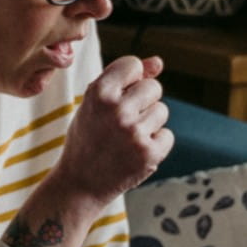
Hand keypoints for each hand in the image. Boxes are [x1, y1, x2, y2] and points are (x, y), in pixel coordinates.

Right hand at [56, 55, 173, 204]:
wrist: (79, 183)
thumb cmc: (89, 137)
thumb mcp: (95, 103)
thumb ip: (125, 78)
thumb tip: (159, 62)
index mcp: (98, 92)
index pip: (133, 64)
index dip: (130, 79)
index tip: (118, 95)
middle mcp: (116, 110)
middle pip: (154, 87)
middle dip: (143, 102)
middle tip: (121, 122)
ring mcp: (134, 133)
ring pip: (161, 111)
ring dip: (149, 123)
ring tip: (125, 138)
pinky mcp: (148, 154)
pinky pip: (167, 136)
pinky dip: (155, 144)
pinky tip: (134, 153)